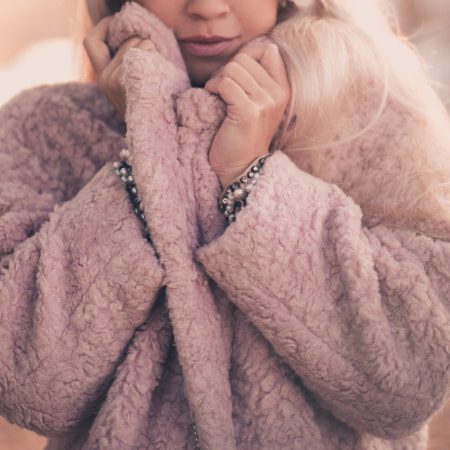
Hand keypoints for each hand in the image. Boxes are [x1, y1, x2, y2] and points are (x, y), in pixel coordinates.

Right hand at [83, 16, 156, 118]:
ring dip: (153, 51)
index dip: (104, 27)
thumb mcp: (128, 86)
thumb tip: (134, 37)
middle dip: (143, 43)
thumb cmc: (144, 107)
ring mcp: (115, 80)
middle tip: (153, 60)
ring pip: (139, 44)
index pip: (91, 41)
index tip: (119, 24)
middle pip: (127, 41)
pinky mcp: (128, 82)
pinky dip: (156, 58)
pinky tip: (160, 72)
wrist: (150, 132)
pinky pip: (145, 54)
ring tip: (158, 70)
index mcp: (101, 76)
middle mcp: (104, 77)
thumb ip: (123, 64)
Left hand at [204, 42, 290, 186]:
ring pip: (233, 68)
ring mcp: (265, 103)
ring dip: (218, 79)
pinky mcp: (249, 112)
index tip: (234, 75)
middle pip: (245, 58)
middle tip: (221, 89)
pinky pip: (225, 83)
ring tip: (217, 95)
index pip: (268, 49)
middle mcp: (278, 94)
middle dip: (227, 69)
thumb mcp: (256, 104)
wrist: (240, 168)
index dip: (246, 55)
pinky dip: (213, 87)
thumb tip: (238, 56)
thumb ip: (254, 80)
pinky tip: (213, 99)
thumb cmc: (242, 136)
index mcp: (283, 89)